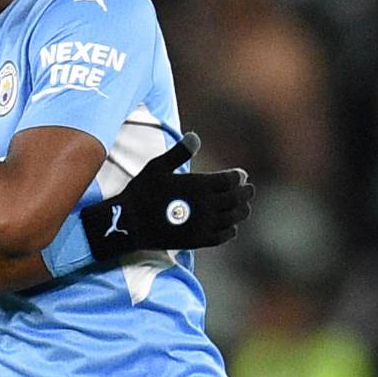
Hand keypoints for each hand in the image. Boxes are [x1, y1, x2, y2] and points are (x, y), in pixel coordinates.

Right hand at [80, 132, 253, 256]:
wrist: (128, 223)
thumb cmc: (141, 192)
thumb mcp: (157, 167)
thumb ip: (179, 152)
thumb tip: (195, 136)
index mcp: (197, 185)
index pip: (230, 180)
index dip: (238, 177)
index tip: (240, 175)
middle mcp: (204, 205)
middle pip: (237, 198)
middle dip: (245, 192)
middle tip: (248, 189)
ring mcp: (203, 225)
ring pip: (234, 217)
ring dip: (242, 210)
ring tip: (243, 206)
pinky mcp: (198, 240)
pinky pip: (223, 235)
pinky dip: (231, 229)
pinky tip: (230, 225)